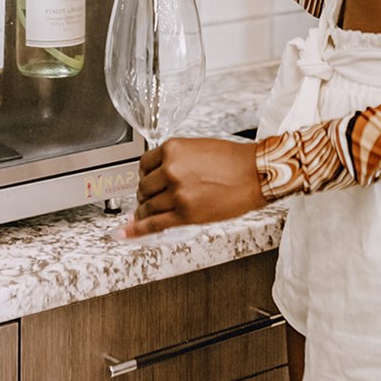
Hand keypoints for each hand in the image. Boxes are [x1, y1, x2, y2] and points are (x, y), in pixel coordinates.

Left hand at [124, 137, 267, 236]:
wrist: (255, 173)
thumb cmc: (232, 160)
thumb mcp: (197, 148)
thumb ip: (176, 159)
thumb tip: (159, 174)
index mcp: (172, 149)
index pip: (143, 164)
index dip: (145, 175)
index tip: (146, 181)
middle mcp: (171, 169)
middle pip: (144, 187)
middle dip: (147, 194)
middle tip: (153, 198)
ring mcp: (176, 192)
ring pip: (148, 206)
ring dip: (146, 211)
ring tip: (150, 213)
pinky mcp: (185, 213)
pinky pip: (154, 223)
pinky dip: (137, 230)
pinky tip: (126, 233)